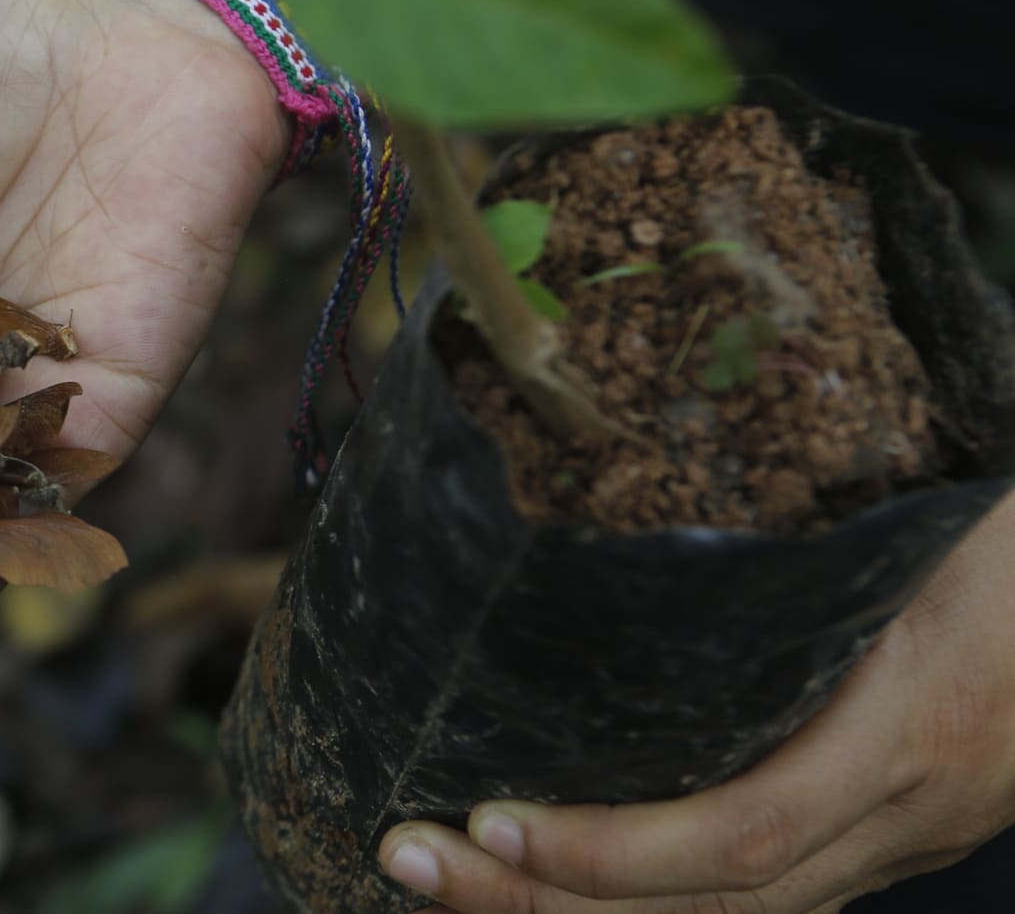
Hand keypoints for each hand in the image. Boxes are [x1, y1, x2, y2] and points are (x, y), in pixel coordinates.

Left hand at [378, 489, 1014, 913]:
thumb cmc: (1011, 544)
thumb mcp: (924, 530)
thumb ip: (809, 550)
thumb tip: (640, 485)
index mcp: (905, 729)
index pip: (744, 833)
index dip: (610, 852)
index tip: (485, 817)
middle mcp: (897, 811)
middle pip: (710, 908)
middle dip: (541, 903)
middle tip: (402, 856)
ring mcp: (897, 838)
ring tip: (446, 878)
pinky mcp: (889, 836)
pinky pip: (761, 903)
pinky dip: (644, 906)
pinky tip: (551, 880)